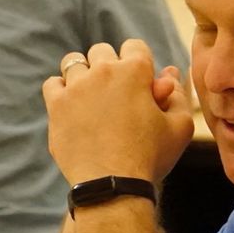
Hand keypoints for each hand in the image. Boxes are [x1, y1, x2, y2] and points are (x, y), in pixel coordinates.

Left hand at [43, 40, 193, 186]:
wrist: (113, 186)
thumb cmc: (151, 158)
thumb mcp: (180, 128)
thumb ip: (178, 95)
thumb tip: (169, 72)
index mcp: (135, 71)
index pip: (135, 46)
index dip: (140, 64)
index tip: (140, 85)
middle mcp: (102, 71)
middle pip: (102, 51)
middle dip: (110, 67)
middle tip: (116, 95)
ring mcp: (76, 87)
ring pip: (74, 63)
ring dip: (84, 75)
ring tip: (92, 99)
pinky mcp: (56, 106)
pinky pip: (53, 83)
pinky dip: (61, 91)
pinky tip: (73, 107)